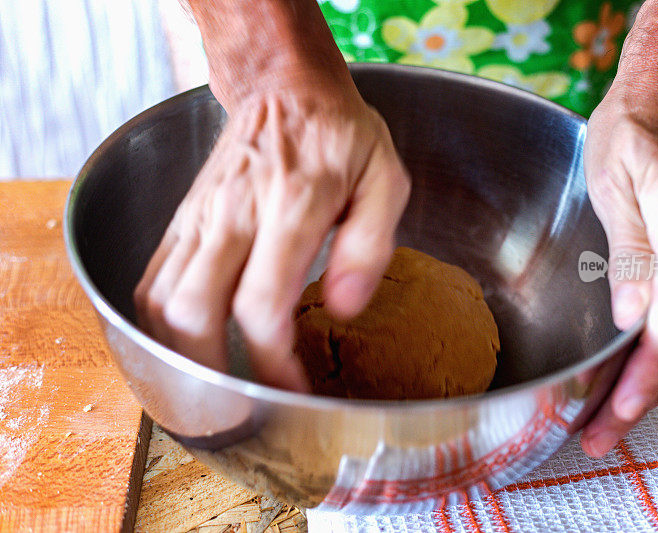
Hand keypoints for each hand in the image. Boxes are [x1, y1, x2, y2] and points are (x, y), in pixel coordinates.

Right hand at [134, 84, 410, 389]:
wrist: (284, 87)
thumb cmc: (340, 136)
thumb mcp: (385, 180)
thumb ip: (370, 245)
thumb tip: (344, 308)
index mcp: (294, 203)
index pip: (262, 304)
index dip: (273, 363)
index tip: (294, 389)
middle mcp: (235, 212)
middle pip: (191, 312)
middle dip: (211, 374)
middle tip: (242, 407)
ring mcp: (200, 215)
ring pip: (160, 301)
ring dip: (178, 356)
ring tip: (212, 389)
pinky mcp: (183, 219)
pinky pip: (152, 279)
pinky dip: (160, 324)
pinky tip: (187, 345)